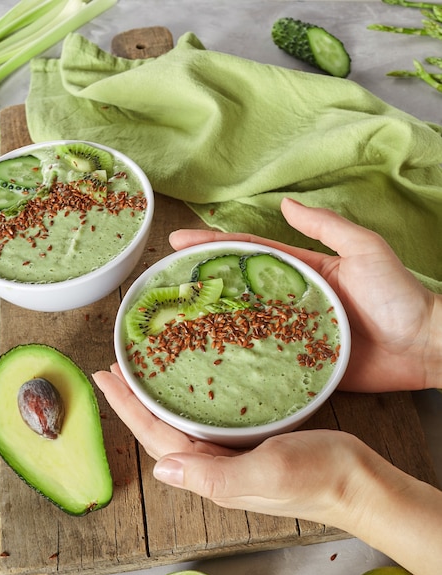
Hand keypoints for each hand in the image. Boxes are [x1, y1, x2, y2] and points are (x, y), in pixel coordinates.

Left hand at [92, 367, 371, 522]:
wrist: (358, 482)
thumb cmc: (318, 477)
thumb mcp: (267, 474)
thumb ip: (214, 477)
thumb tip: (161, 471)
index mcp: (211, 474)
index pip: (155, 437)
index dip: (127, 408)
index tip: (105, 377)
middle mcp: (213, 466)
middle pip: (160, 430)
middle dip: (133, 401)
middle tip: (115, 369)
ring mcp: (231, 455)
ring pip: (180, 423)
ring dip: (156, 400)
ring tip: (142, 373)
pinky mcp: (249, 443)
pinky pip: (206, 420)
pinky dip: (188, 401)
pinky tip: (189, 386)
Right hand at [169, 198, 441, 391]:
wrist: (423, 347)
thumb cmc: (398, 295)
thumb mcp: (364, 249)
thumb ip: (326, 227)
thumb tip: (284, 203)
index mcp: (302, 270)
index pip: (248, 253)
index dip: (212, 245)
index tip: (176, 242)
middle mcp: (289, 301)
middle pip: (237, 290)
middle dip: (201, 284)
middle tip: (164, 285)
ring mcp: (292, 334)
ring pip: (245, 326)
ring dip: (212, 323)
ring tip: (175, 323)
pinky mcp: (300, 364)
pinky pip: (265, 360)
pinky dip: (240, 358)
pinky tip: (212, 360)